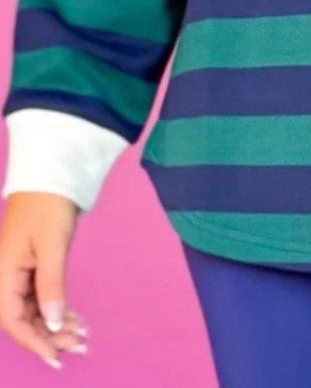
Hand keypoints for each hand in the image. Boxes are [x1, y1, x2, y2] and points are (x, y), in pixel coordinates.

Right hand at [0, 192, 89, 368]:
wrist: (51, 176)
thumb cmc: (49, 205)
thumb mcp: (52, 245)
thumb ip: (51, 285)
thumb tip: (52, 324)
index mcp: (2, 274)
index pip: (13, 320)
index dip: (35, 341)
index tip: (57, 356)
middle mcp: (5, 277)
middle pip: (22, 320)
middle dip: (49, 336)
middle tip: (80, 344)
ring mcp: (16, 273)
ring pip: (31, 311)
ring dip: (54, 325)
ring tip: (81, 334)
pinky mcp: (28, 268)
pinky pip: (38, 298)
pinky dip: (55, 310)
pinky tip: (73, 318)